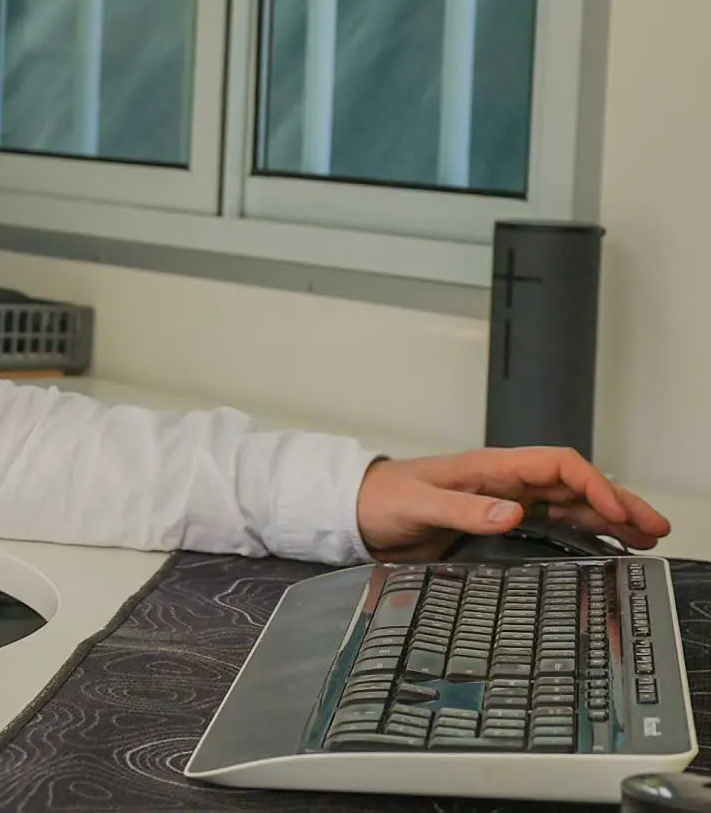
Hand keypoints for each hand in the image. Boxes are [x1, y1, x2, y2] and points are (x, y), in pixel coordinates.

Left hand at [356, 447, 670, 561]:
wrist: (357, 512)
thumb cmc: (381, 499)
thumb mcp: (417, 505)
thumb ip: (462, 509)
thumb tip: (512, 513)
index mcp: (492, 468)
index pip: (557, 465)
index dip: (592, 483)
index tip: (616, 510)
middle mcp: (506, 483)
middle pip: (575, 486)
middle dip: (618, 502)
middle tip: (655, 527)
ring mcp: (505, 503)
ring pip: (570, 506)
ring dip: (609, 520)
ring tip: (646, 540)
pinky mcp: (499, 525)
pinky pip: (552, 525)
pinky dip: (584, 534)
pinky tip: (606, 548)